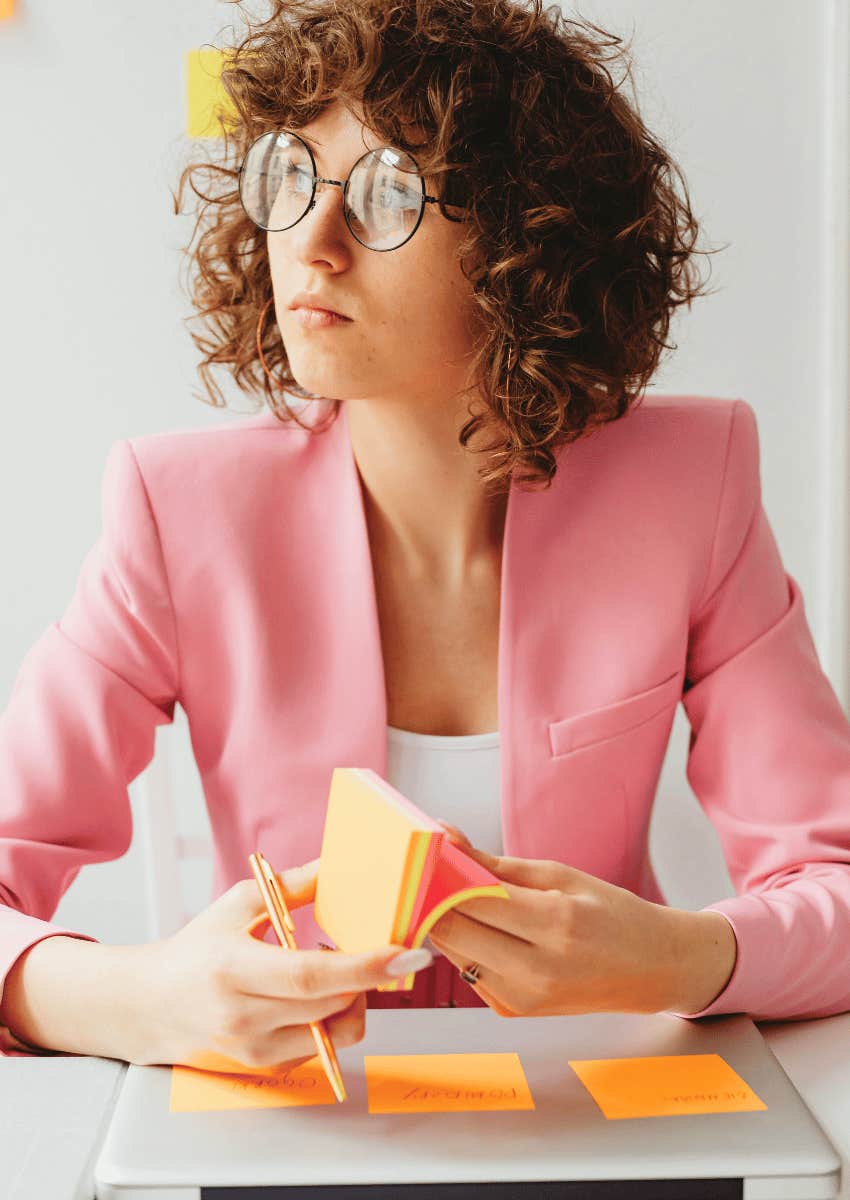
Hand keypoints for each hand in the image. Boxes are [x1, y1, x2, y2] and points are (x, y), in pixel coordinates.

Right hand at [141, 859, 432, 1072]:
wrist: (152, 1006)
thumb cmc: (196, 950)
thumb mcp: (238, 905)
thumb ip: (295, 885)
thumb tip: (342, 867)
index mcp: (235, 969)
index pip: (312, 976)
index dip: (365, 967)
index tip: (405, 954)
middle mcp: (244, 1017)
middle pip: (334, 1004)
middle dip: (366, 976)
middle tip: (366, 948)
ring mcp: (254, 1051)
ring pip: (335, 1031)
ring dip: (351, 999)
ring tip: (329, 972)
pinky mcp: (264, 1069)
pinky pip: (321, 1047)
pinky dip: (329, 1018)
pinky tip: (311, 996)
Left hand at [428, 823, 688, 1017]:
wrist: (651, 969)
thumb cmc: (611, 914)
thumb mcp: (560, 875)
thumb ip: (496, 863)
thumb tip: (447, 839)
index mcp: (556, 923)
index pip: (472, 900)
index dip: (443, 876)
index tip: (430, 857)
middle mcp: (538, 969)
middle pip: (453, 931)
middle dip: (436, 900)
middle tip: (435, 875)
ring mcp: (524, 998)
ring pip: (454, 953)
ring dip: (448, 923)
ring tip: (461, 899)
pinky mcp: (513, 1012)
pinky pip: (469, 972)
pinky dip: (468, 947)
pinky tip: (487, 931)